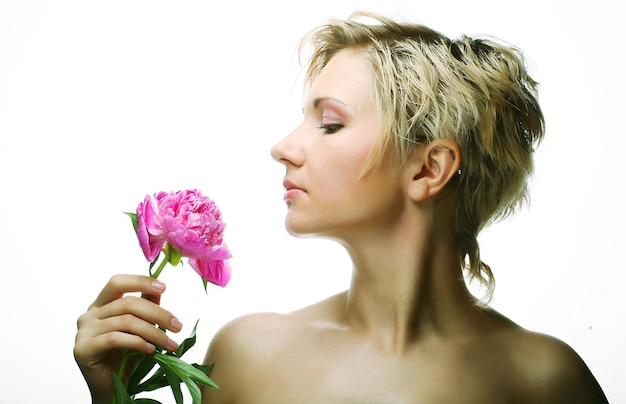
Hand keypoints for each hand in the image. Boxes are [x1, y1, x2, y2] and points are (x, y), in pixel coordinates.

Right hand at [74, 274, 182, 402]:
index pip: (117, 282)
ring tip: (171, 343)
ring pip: (126, 321)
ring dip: (154, 332)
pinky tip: (151, 350)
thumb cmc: (126, 359)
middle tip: (178, 325)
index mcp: (100, 305)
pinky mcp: (83, 349)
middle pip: (127, 303)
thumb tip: (159, 288)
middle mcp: (89, 315)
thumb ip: (146, 308)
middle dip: (158, 313)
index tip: (164, 287)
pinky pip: (116, 339)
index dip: (140, 281)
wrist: (113, 390)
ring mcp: (83, 331)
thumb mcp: (140, 329)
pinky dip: (138, 343)